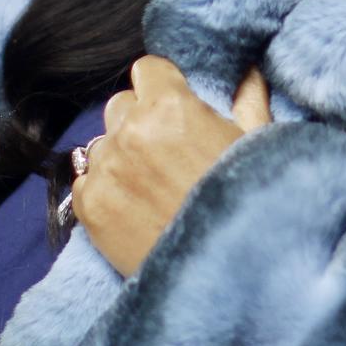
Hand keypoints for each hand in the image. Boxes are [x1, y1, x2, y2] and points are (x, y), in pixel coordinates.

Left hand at [73, 56, 271, 277]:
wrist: (229, 276)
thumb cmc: (252, 206)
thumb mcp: (260, 144)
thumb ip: (248, 97)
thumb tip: (246, 68)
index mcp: (170, 106)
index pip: (147, 70)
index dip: (164, 88)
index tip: (177, 110)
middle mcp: (129, 132)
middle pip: (120, 106)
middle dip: (140, 121)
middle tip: (168, 154)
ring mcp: (104, 170)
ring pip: (101, 145)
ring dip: (121, 157)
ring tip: (154, 189)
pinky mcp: (89, 207)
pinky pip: (85, 181)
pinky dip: (105, 190)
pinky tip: (136, 210)